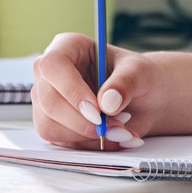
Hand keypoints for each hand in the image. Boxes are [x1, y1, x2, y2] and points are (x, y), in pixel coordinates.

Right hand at [31, 32, 157, 149]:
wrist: (144, 99)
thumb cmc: (138, 77)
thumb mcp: (140, 72)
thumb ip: (125, 83)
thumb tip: (107, 102)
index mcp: (68, 47)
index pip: (53, 66)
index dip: (71, 90)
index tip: (98, 111)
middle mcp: (51, 74)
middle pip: (48, 101)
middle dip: (82, 121)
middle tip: (115, 125)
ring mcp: (47, 100)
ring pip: (49, 126)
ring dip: (87, 136)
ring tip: (119, 129)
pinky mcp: (53, 124)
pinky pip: (61, 142)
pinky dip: (89, 145)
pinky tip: (111, 137)